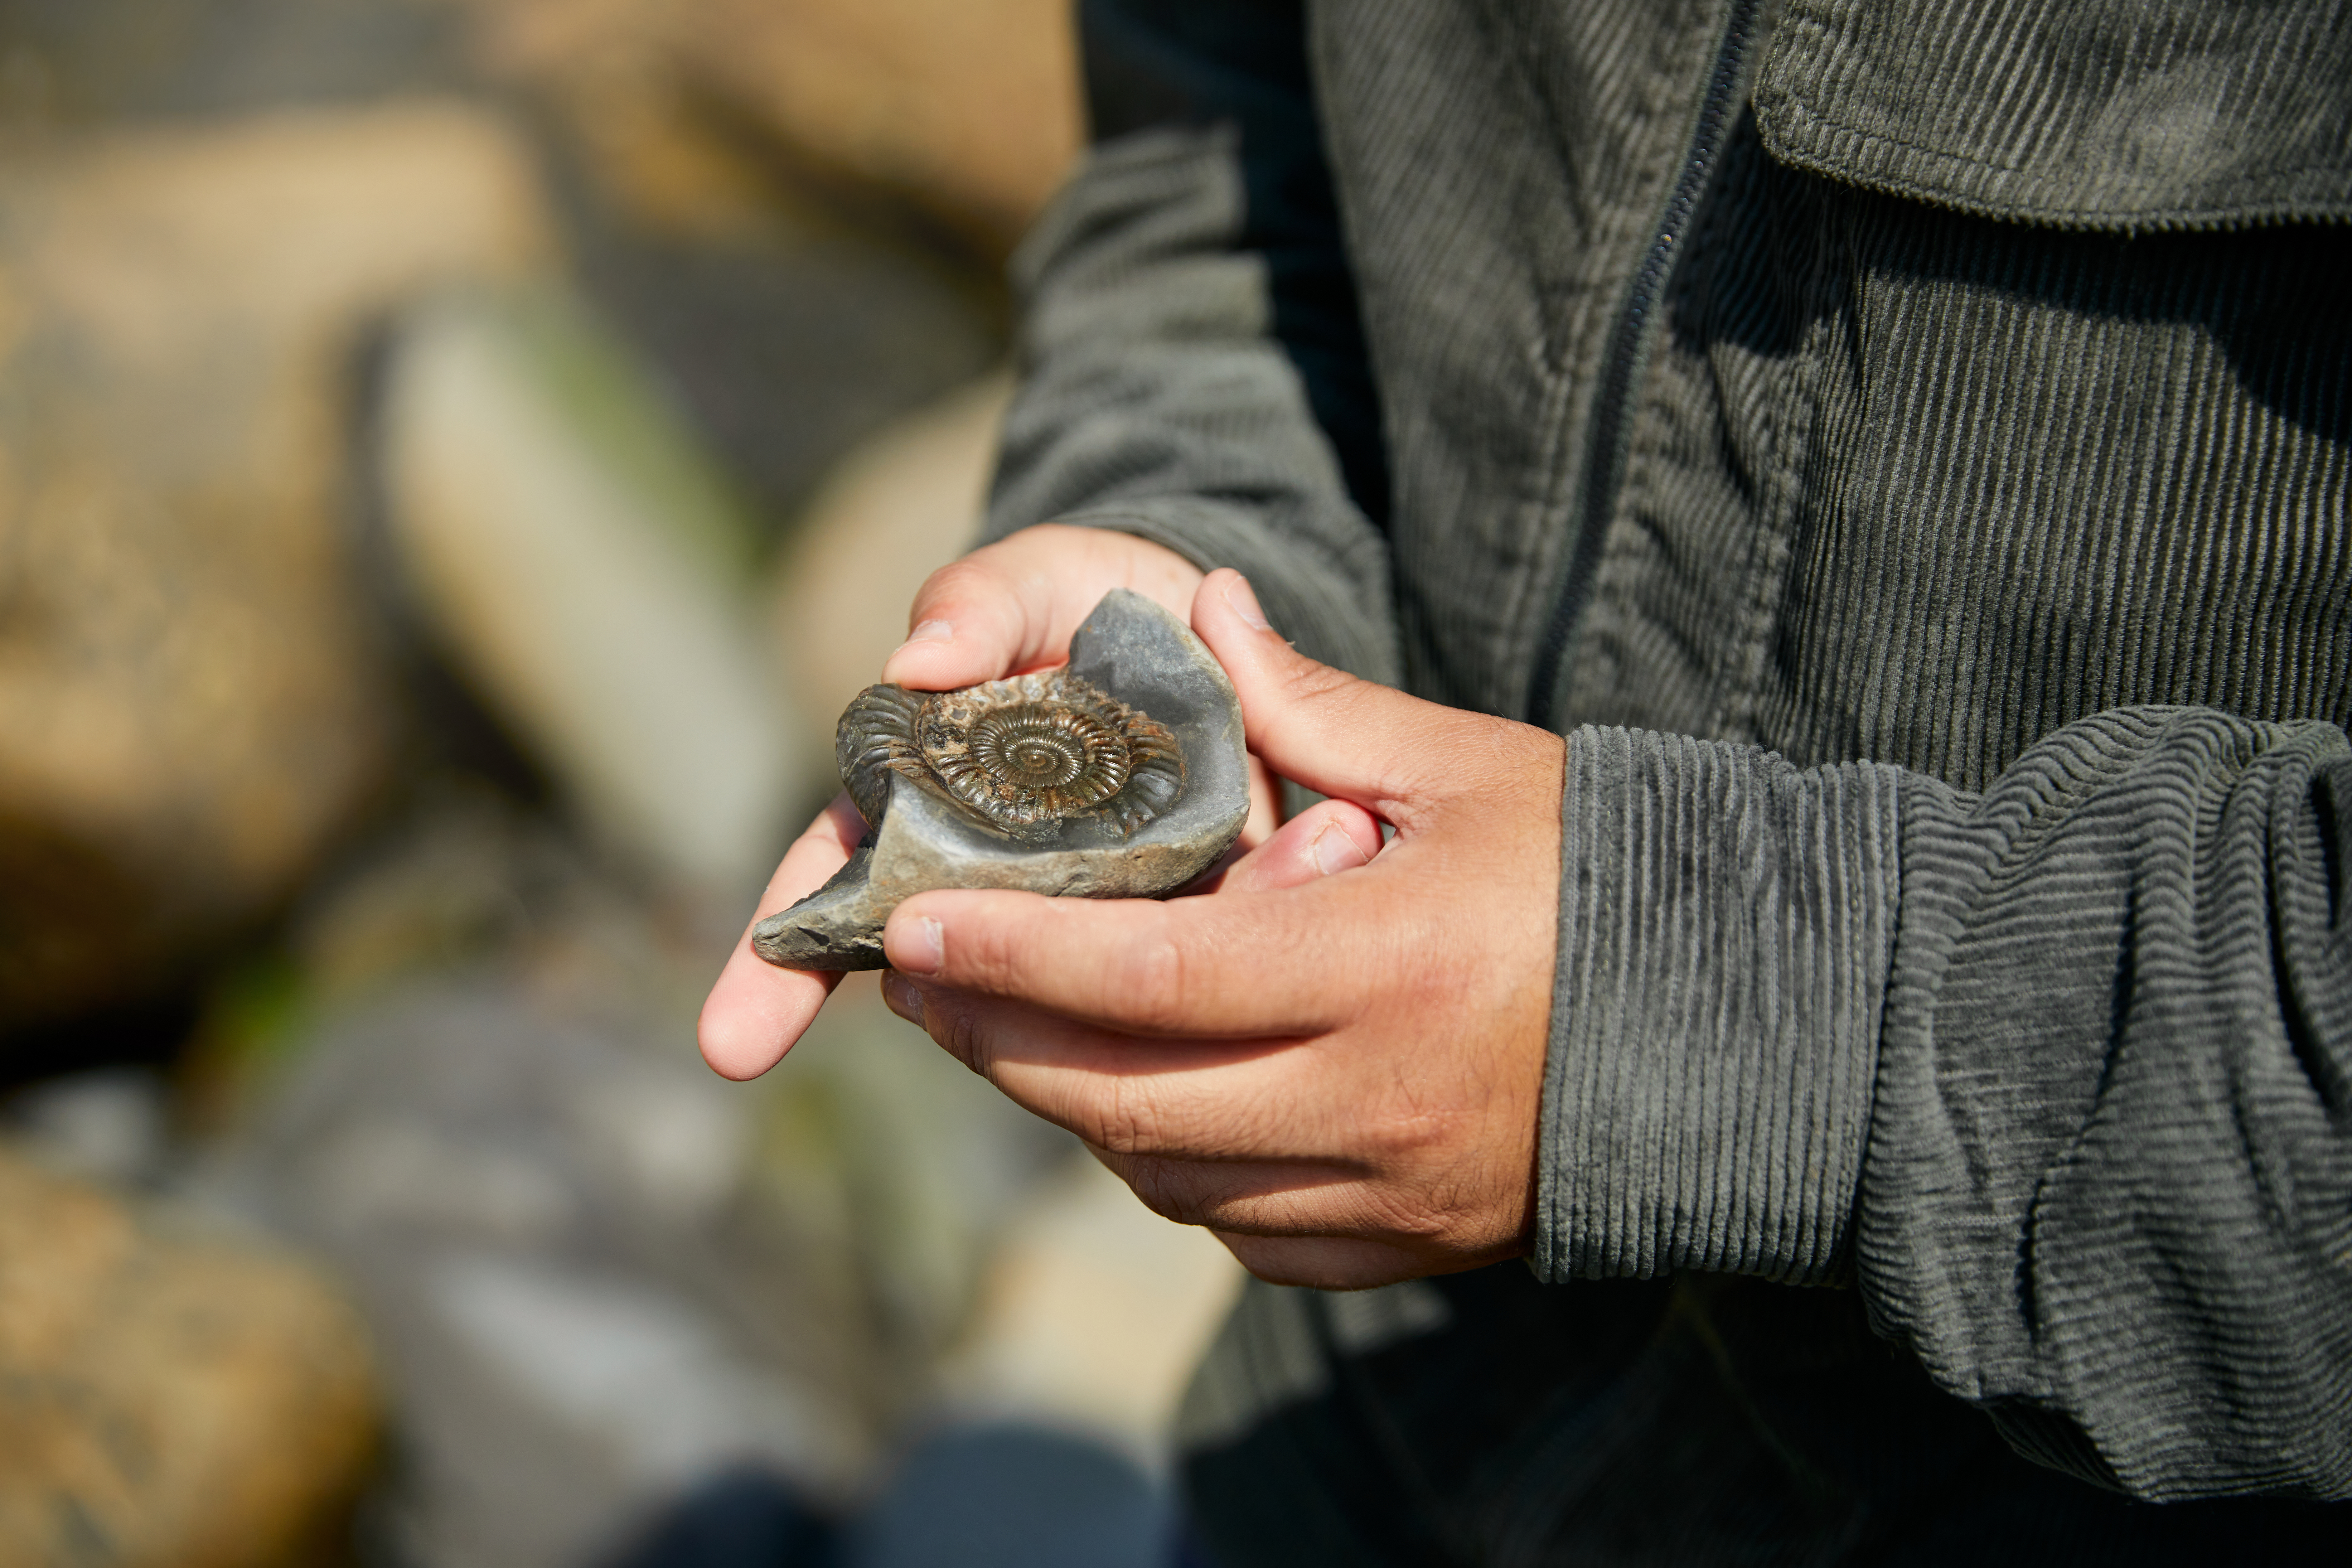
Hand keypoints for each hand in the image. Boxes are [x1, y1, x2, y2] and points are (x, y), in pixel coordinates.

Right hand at [698, 525, 1274, 1079]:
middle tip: (744, 1059)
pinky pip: (1152, 963)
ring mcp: (1077, 899)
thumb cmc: (1082, 596)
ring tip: (1017, 1058)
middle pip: (913, 952)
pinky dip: (1146, 996)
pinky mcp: (1176, 908)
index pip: (833, 877)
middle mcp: (986, 867)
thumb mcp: (1028, 582)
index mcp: (923, 795)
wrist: (1202, 620)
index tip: (726, 1045)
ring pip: (1035, 982)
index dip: (778, 951)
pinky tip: (1153, 1030)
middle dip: (848, 1012)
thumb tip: (918, 660)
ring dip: (1022, 1026)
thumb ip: (977, 607)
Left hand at [876, 570, 1563, 1288]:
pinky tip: (1144, 1104)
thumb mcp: (1464, 767)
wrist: (1747, 1023)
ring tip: (1012, 1031)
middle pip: (1125, 1100)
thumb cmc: (1601, 872)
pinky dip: (1174, 1173)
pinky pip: (1245, 1233)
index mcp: (1384, 967)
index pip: (1145, 978)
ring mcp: (1393, 1193)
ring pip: (1170, 1178)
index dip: (1011, 956)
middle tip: (922, 982)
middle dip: (1000, 1041)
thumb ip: (1311, 703)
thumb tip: (1201, 606)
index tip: (909, 928)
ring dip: (1072, 1110)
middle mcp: (1375, 1102)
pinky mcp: (1412, 1244)